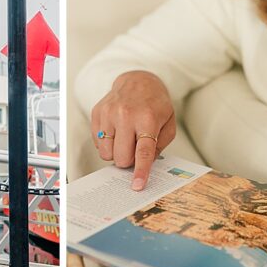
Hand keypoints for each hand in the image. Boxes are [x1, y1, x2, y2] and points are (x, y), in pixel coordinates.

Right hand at [90, 70, 176, 190]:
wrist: (138, 81)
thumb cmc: (155, 104)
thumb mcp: (168, 123)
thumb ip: (160, 145)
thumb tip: (145, 165)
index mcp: (147, 119)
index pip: (142, 152)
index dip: (140, 171)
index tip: (137, 185)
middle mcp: (125, 115)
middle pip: (121, 157)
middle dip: (128, 161)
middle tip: (134, 149)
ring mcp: (108, 114)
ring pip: (106, 154)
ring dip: (116, 153)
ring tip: (124, 140)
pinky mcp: (97, 113)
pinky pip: (98, 144)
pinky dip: (107, 144)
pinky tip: (116, 131)